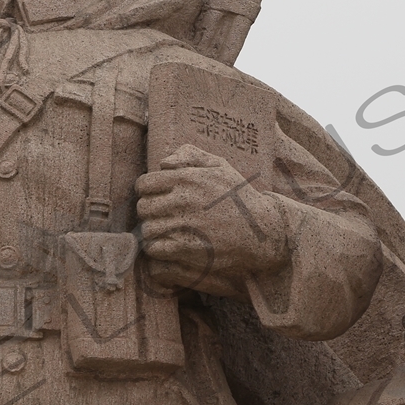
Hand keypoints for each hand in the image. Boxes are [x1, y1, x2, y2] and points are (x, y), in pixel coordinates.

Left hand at [134, 144, 289, 292]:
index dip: (147, 191)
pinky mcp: (189, 249)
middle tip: (161, 215)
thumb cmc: (238, 197)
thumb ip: (190, 155)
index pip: (144, 184)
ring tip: (165, 230)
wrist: (261, 231)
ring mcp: (186, 226)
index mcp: (187, 178)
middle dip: (149, 211)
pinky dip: (157, 248)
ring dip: (153, 230)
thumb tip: (162, 164)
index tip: (156, 196)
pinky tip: (168, 245)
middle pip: (143, 208)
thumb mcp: (220, 166)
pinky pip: (156, 249)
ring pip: (148, 229)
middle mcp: (184, 201)